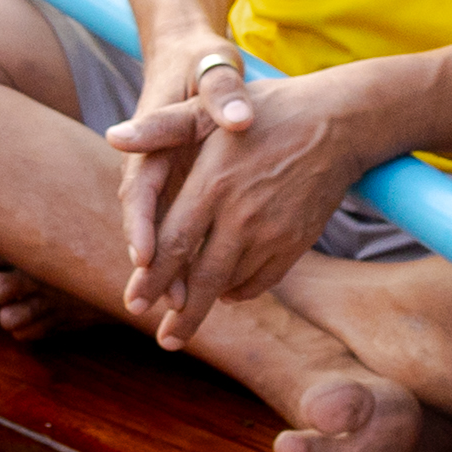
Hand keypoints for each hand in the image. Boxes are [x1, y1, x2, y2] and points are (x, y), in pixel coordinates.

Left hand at [117, 65, 379, 344]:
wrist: (338, 123)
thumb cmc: (264, 112)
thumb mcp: (208, 110)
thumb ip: (159, 128)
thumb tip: (112, 138)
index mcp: (212, 185)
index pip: (172, 245)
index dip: (151, 279)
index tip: (134, 305)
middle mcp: (241, 215)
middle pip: (203, 278)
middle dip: (181, 314)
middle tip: (165, 341)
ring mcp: (273, 232)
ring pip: (232, 283)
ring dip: (209, 305)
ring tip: (186, 324)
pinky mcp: (297, 241)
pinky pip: (263, 280)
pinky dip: (241, 291)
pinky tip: (227, 293)